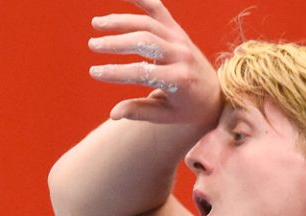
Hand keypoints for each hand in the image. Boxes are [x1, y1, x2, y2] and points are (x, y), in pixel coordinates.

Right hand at [88, 0, 222, 124]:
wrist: (212, 93)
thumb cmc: (185, 108)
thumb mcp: (165, 115)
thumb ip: (139, 112)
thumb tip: (113, 115)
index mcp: (179, 79)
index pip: (142, 72)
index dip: (115, 72)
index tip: (94, 72)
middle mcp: (181, 55)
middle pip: (144, 42)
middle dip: (116, 42)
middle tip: (92, 45)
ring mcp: (179, 39)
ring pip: (147, 23)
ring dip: (120, 21)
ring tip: (96, 24)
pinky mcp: (177, 29)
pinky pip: (157, 9)